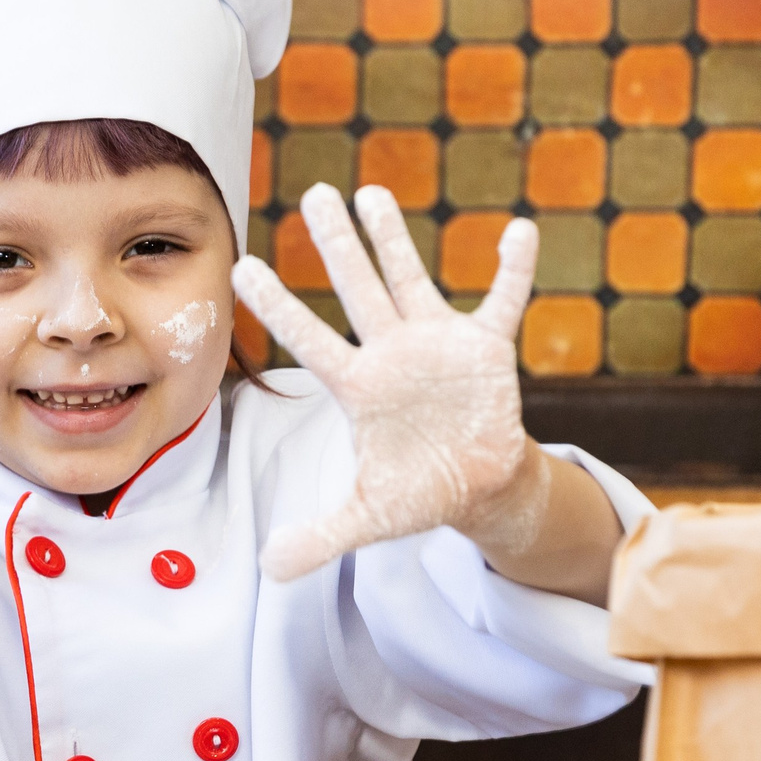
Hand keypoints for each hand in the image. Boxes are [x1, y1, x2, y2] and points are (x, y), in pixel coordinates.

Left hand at [231, 184, 543, 581]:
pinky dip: (513, 270)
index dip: (278, 305)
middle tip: (313, 195)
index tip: (242, 266)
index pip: (309, 338)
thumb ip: (320, 536)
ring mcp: (437, 345)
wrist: (475, 488)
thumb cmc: (416, 491)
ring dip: (395, 239)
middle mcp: (391, 353)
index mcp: (358, 387)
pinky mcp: (486, 350)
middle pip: (357, 290)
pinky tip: (518, 231)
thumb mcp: (367, 518)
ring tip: (370, 190)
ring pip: (411, 280)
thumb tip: (269, 570)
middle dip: (337, 245)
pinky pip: (503, 302)